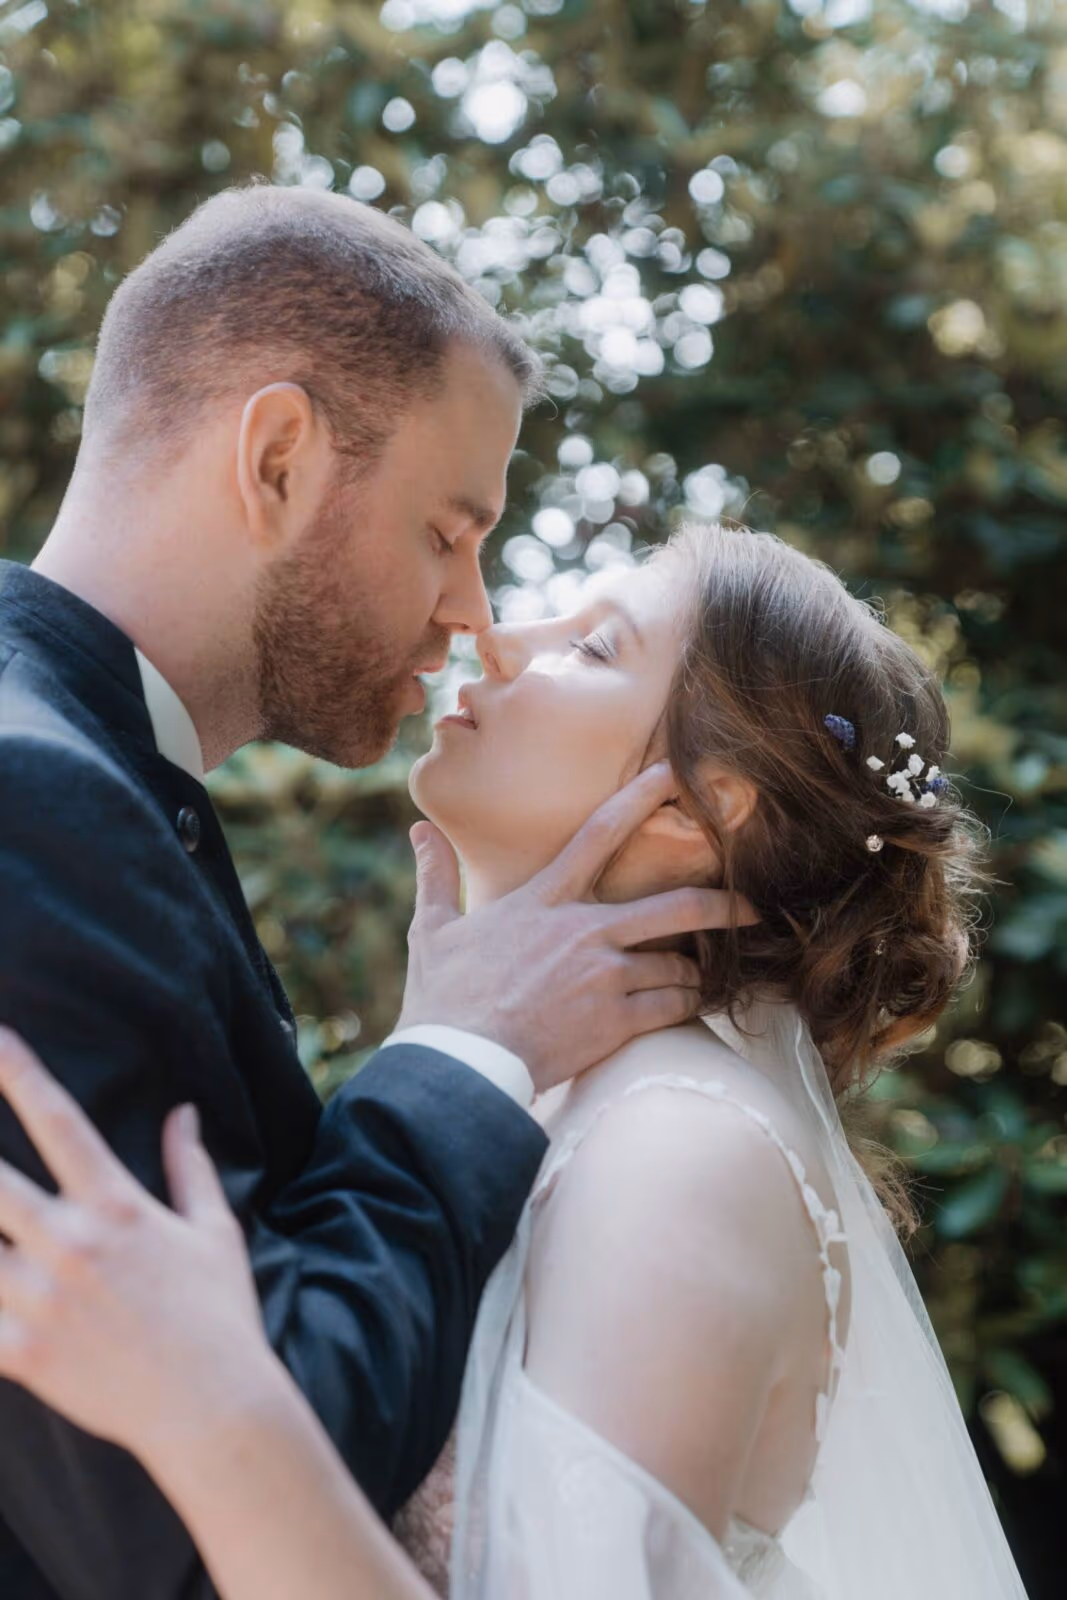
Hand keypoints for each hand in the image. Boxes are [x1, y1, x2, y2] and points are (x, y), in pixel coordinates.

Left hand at [0, 1030, 273, 1464]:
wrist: (213, 1407)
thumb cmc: (220, 1315)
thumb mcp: (215, 1230)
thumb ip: (191, 1165)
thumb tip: (183, 1111)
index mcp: (116, 1206)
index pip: (59, 1122)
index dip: (20, 1074)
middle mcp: (70, 1242)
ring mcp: (39, 1299)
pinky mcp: (21, 1353)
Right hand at [398, 762, 757, 1093]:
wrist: (460, 1064)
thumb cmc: (443, 999)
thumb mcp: (432, 930)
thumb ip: (436, 875)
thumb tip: (419, 830)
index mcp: (542, 900)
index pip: (599, 834)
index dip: (639, 798)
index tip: (672, 775)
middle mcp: (583, 930)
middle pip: (673, 905)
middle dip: (721, 904)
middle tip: (750, 906)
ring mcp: (604, 977)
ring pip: (678, 964)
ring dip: (694, 972)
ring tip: (698, 979)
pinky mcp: (616, 1022)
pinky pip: (672, 1007)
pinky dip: (686, 1007)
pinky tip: (689, 1009)